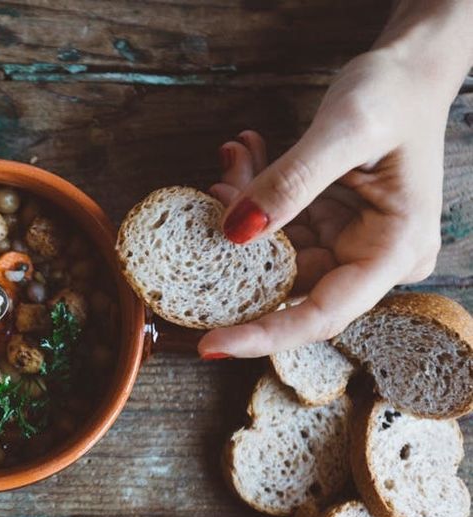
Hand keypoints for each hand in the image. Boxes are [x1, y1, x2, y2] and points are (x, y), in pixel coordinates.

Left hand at [198, 47, 451, 357]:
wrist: (409, 70)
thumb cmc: (393, 94)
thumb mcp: (345, 128)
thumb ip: (290, 182)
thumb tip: (234, 233)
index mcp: (395, 250)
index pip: (321, 314)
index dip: (263, 334)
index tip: (209, 344)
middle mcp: (372, 258)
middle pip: (288, 281)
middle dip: (239, 245)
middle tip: (215, 188)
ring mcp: (348, 244)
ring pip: (273, 250)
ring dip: (242, 208)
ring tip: (233, 159)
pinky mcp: (328, 226)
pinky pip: (276, 226)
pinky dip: (253, 195)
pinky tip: (243, 157)